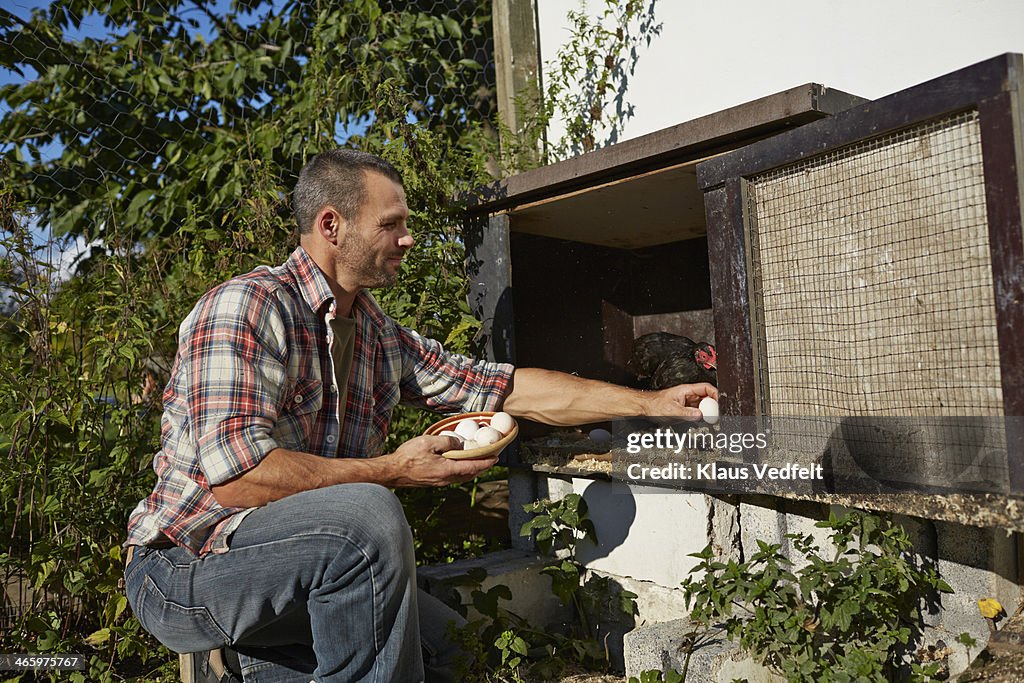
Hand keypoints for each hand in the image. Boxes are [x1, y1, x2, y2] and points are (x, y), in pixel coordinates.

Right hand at [380, 434, 497, 486]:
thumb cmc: (409, 456)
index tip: (496, 457)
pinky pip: (452, 477)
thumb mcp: (429, 442)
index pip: (473, 467)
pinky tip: (458, 463)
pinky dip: (461, 470)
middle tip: (489, 458)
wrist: (392, 472)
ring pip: (461, 477)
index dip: (486, 462)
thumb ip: (447, 441)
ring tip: (476, 460)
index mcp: (448, 470)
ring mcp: (439, 482)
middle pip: (469, 474)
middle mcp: (446, 479)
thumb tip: (459, 444)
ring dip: (471, 469)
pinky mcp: (433, 482)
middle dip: (481, 467)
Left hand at [643, 382, 717, 419]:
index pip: (706, 387)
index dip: (715, 394)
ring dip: (706, 412)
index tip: (720, 403)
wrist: (645, 408)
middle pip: (707, 397)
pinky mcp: (686, 409)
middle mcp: (688, 395)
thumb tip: (700, 415)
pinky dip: (700, 417)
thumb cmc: (654, 405)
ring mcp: (688, 402)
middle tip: (715, 415)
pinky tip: (700, 421)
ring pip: (703, 406)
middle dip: (712, 406)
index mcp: (686, 390)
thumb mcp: (671, 410)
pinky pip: (697, 412)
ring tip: (708, 419)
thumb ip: (686, 413)